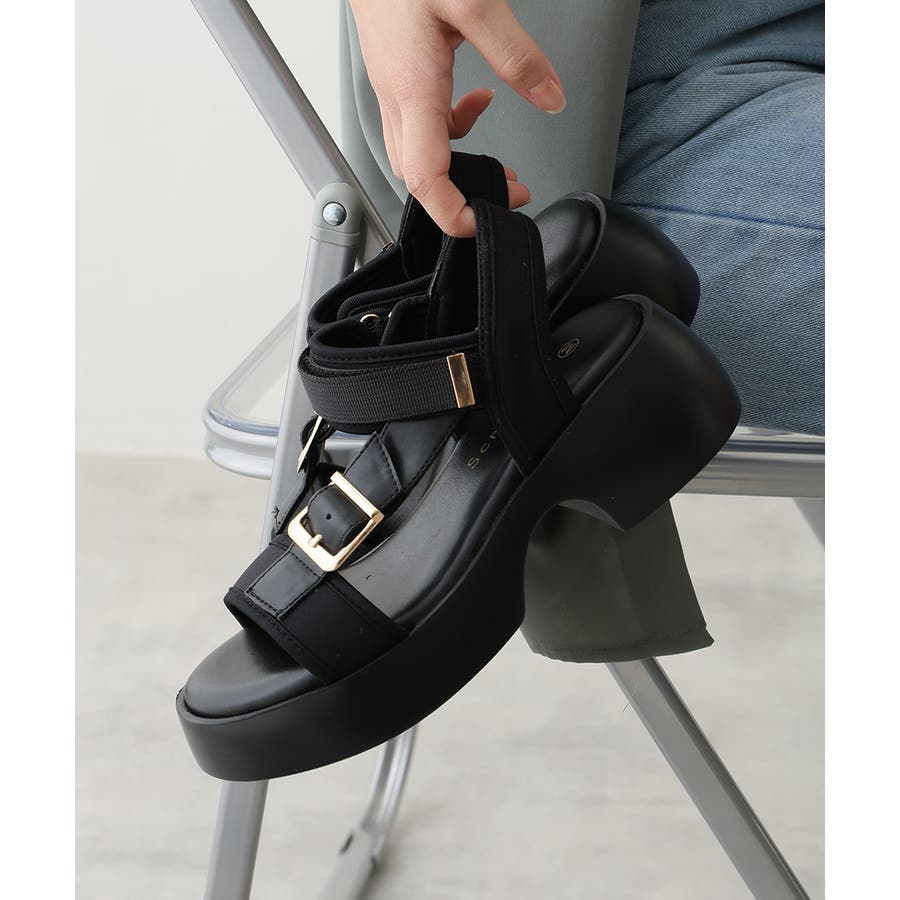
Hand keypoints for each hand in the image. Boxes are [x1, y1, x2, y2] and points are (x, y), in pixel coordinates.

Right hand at [348, 0, 565, 236]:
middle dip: (462, 198)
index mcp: (412, 89)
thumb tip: (550, 97)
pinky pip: (420, 124)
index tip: (483, 222)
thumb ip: (517, 55)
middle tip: (506, 194)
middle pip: (419, 177)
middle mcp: (396, 97)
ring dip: (457, 167)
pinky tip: (477, 105)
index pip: (424, 179)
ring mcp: (393, 88)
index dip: (452, 214)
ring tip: (497, 164)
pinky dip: (451, 130)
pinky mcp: (397, 74)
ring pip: (417, 154)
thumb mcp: (473, 1)